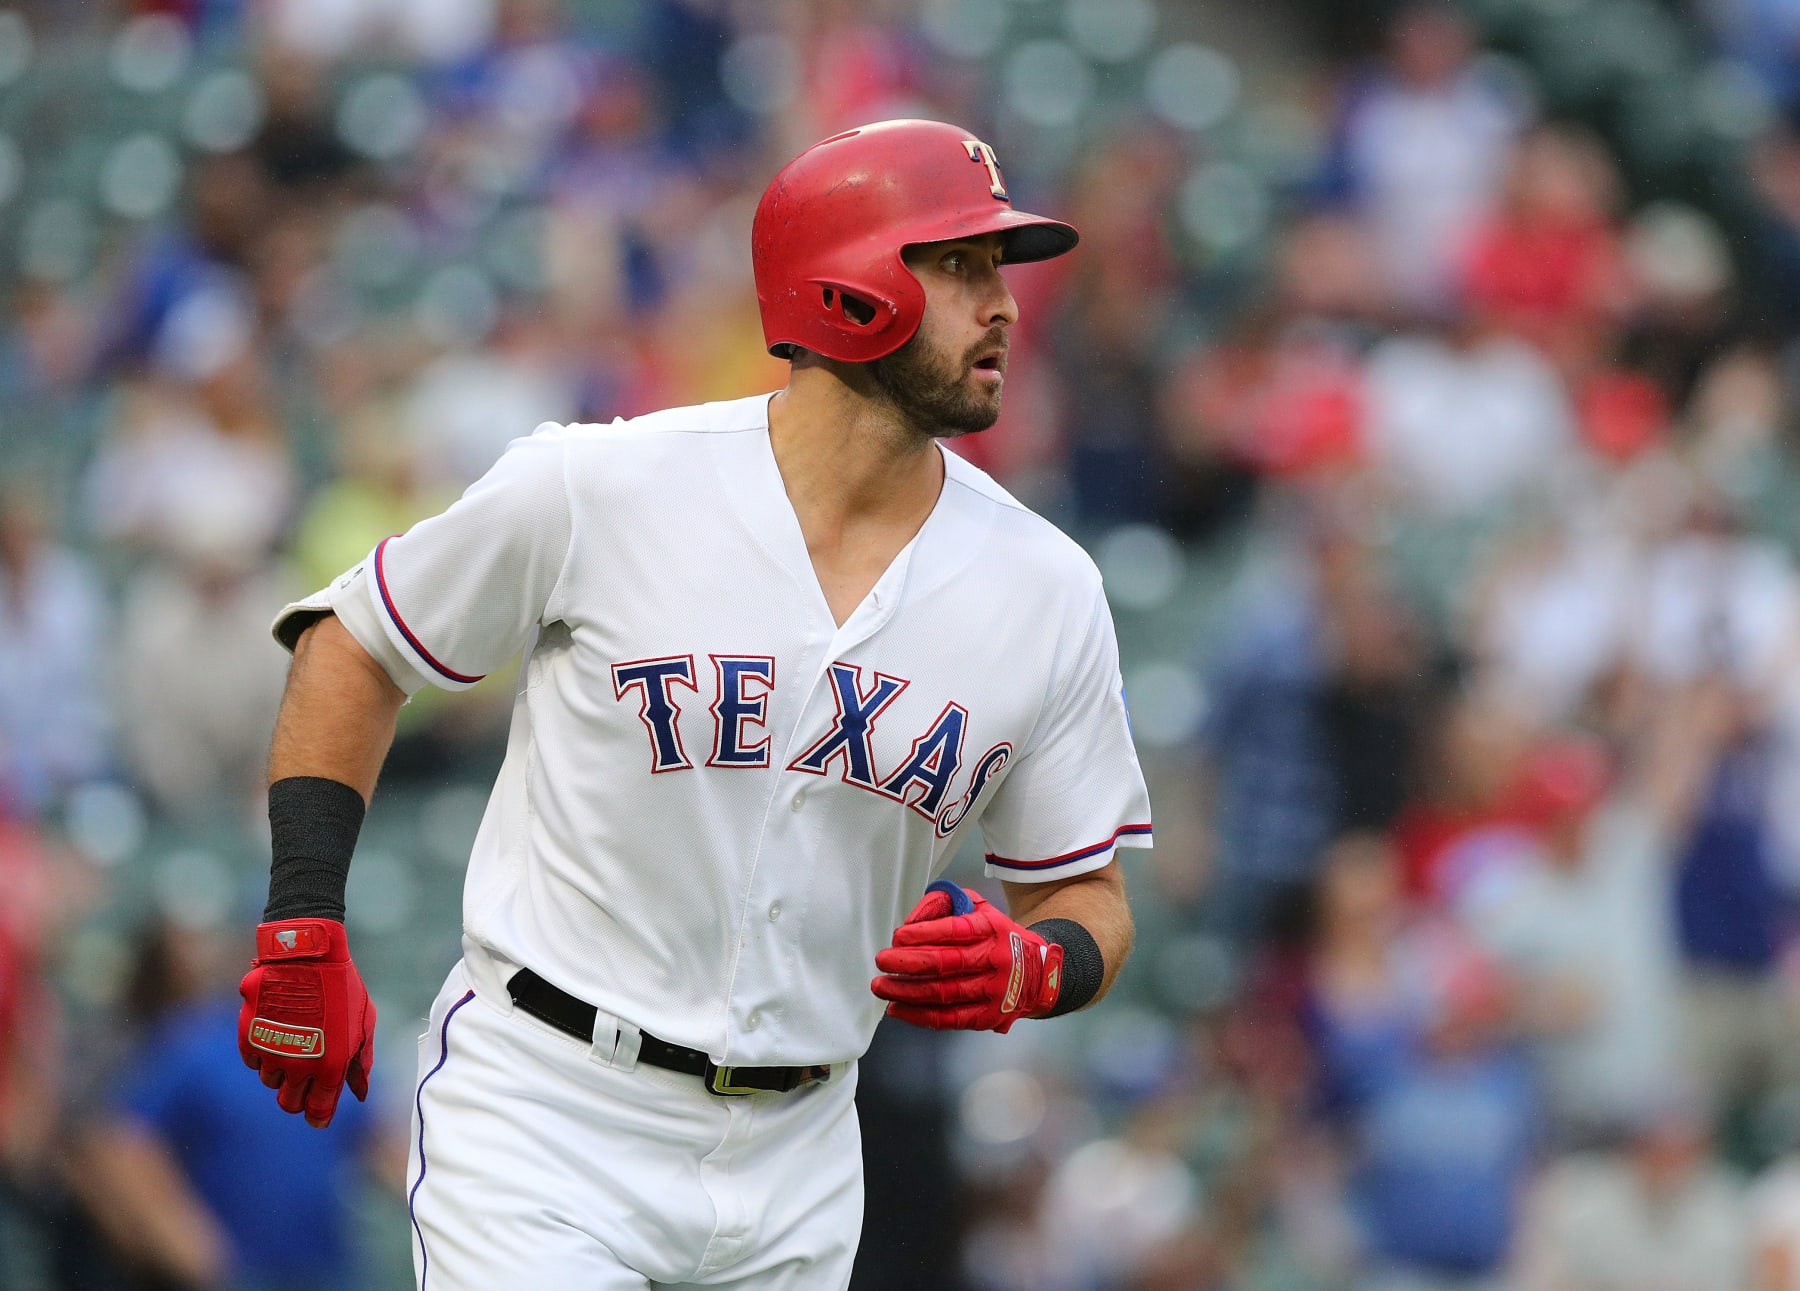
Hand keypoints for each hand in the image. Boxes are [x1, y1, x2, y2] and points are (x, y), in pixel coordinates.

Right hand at [237, 919, 374, 1126]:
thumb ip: (361, 1061)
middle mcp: (300, 1065)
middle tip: (304, 1081)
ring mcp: (272, 1052)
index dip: (318, 1117)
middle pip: (289, 1103)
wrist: (307, 954)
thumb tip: (360, 1093)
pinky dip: (262, 1054)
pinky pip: (253, 1061)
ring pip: (270, 1081)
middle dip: (297, 1097)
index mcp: (331, 1065)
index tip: (317, 1116)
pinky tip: (275, 1032)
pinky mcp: (250, 1036)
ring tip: (293, 1043)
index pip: (318, 1110)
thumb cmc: (342, 986)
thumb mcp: (363, 1022)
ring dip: (280, 1071)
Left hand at [871, 881, 1061, 1031]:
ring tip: (882, 986)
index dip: (924, 934)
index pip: (955, 931)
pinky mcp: (987, 1016)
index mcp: (991, 929)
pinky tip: (898, 1008)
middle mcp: (994, 960)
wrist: (1039, 973)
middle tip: (883, 961)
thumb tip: (913, 919)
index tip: (898, 937)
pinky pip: (949, 1019)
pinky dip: (919, 1016)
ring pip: (943, 993)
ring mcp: (992, 991)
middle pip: (946, 964)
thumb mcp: (980, 909)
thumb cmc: (999, 937)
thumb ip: (946, 903)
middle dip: (908, 963)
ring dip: (907, 991)